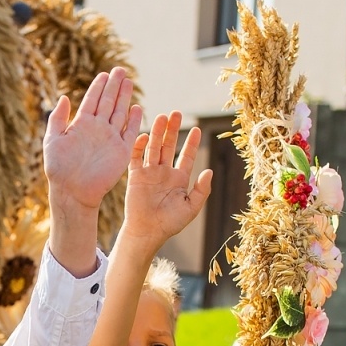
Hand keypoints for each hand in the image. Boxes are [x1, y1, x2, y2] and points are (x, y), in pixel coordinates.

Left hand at [44, 67, 142, 213]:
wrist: (72, 191)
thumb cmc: (58, 168)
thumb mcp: (52, 140)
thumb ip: (57, 118)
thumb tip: (64, 97)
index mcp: (81, 125)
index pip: (92, 100)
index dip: (98, 86)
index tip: (104, 73)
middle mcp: (97, 129)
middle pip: (108, 102)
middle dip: (114, 86)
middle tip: (120, 70)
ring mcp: (110, 139)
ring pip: (119, 113)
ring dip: (124, 97)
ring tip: (129, 81)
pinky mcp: (121, 151)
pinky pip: (130, 133)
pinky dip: (134, 120)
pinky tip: (137, 107)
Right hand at [119, 113, 213, 247]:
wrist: (147, 231)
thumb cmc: (170, 223)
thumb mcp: (191, 207)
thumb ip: (201, 190)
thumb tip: (209, 171)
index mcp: (178, 179)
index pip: (186, 156)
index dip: (191, 143)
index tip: (197, 129)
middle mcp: (164, 173)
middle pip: (169, 146)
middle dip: (173, 130)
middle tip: (176, 113)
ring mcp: (149, 173)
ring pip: (154, 148)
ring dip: (158, 133)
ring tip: (162, 117)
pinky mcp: (135, 176)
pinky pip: (137, 158)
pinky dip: (139, 146)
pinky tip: (145, 135)